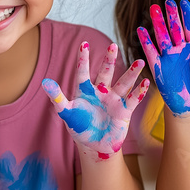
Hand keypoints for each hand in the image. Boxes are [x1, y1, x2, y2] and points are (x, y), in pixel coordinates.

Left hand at [42, 42, 149, 159]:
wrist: (94, 145)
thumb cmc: (79, 127)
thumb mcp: (66, 112)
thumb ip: (57, 97)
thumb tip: (45, 82)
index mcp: (85, 90)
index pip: (83, 72)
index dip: (83, 59)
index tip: (83, 43)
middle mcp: (101, 92)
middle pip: (106, 73)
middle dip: (109, 60)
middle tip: (113, 46)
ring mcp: (113, 100)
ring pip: (123, 83)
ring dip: (131, 73)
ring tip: (139, 61)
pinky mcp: (124, 111)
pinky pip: (132, 99)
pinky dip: (139, 91)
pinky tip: (145, 82)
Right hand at [137, 0, 189, 116]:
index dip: (186, 15)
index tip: (183, 2)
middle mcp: (180, 50)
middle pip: (174, 29)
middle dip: (171, 16)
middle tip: (168, 2)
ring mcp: (169, 58)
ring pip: (162, 37)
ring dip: (158, 24)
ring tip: (154, 9)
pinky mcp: (159, 68)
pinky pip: (151, 52)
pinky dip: (146, 42)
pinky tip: (141, 30)